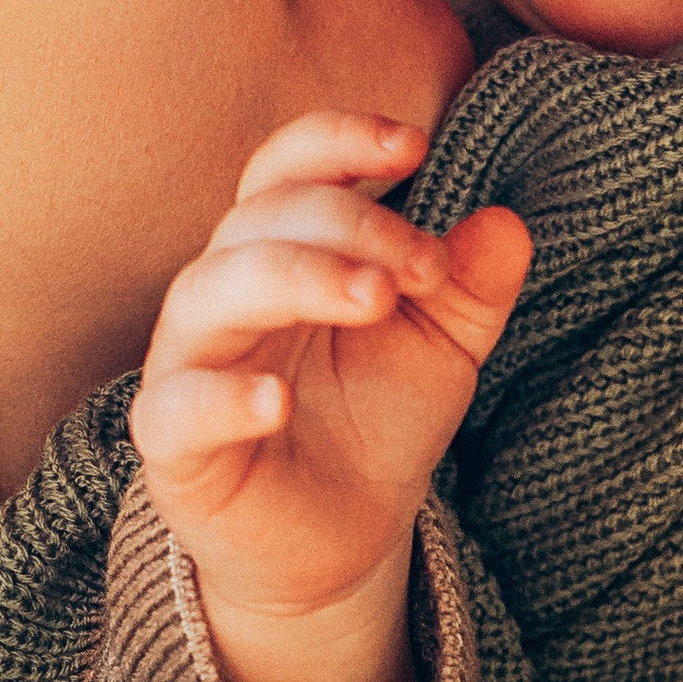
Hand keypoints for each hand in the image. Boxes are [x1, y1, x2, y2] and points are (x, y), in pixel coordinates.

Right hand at [135, 111, 529, 681]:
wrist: (342, 541)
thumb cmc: (375, 422)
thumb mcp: (443, 349)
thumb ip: (470, 287)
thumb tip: (509, 223)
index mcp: (281, 251)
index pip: (287, 168)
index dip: (340, 140)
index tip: (417, 144)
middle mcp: (224, 293)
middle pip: (258, 220)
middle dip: (348, 223)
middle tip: (423, 266)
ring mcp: (190, 364)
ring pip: (209, 291)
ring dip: (296, 278)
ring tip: (375, 299)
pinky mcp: (173, 445)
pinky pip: (175, 407)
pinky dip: (222, 398)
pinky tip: (279, 402)